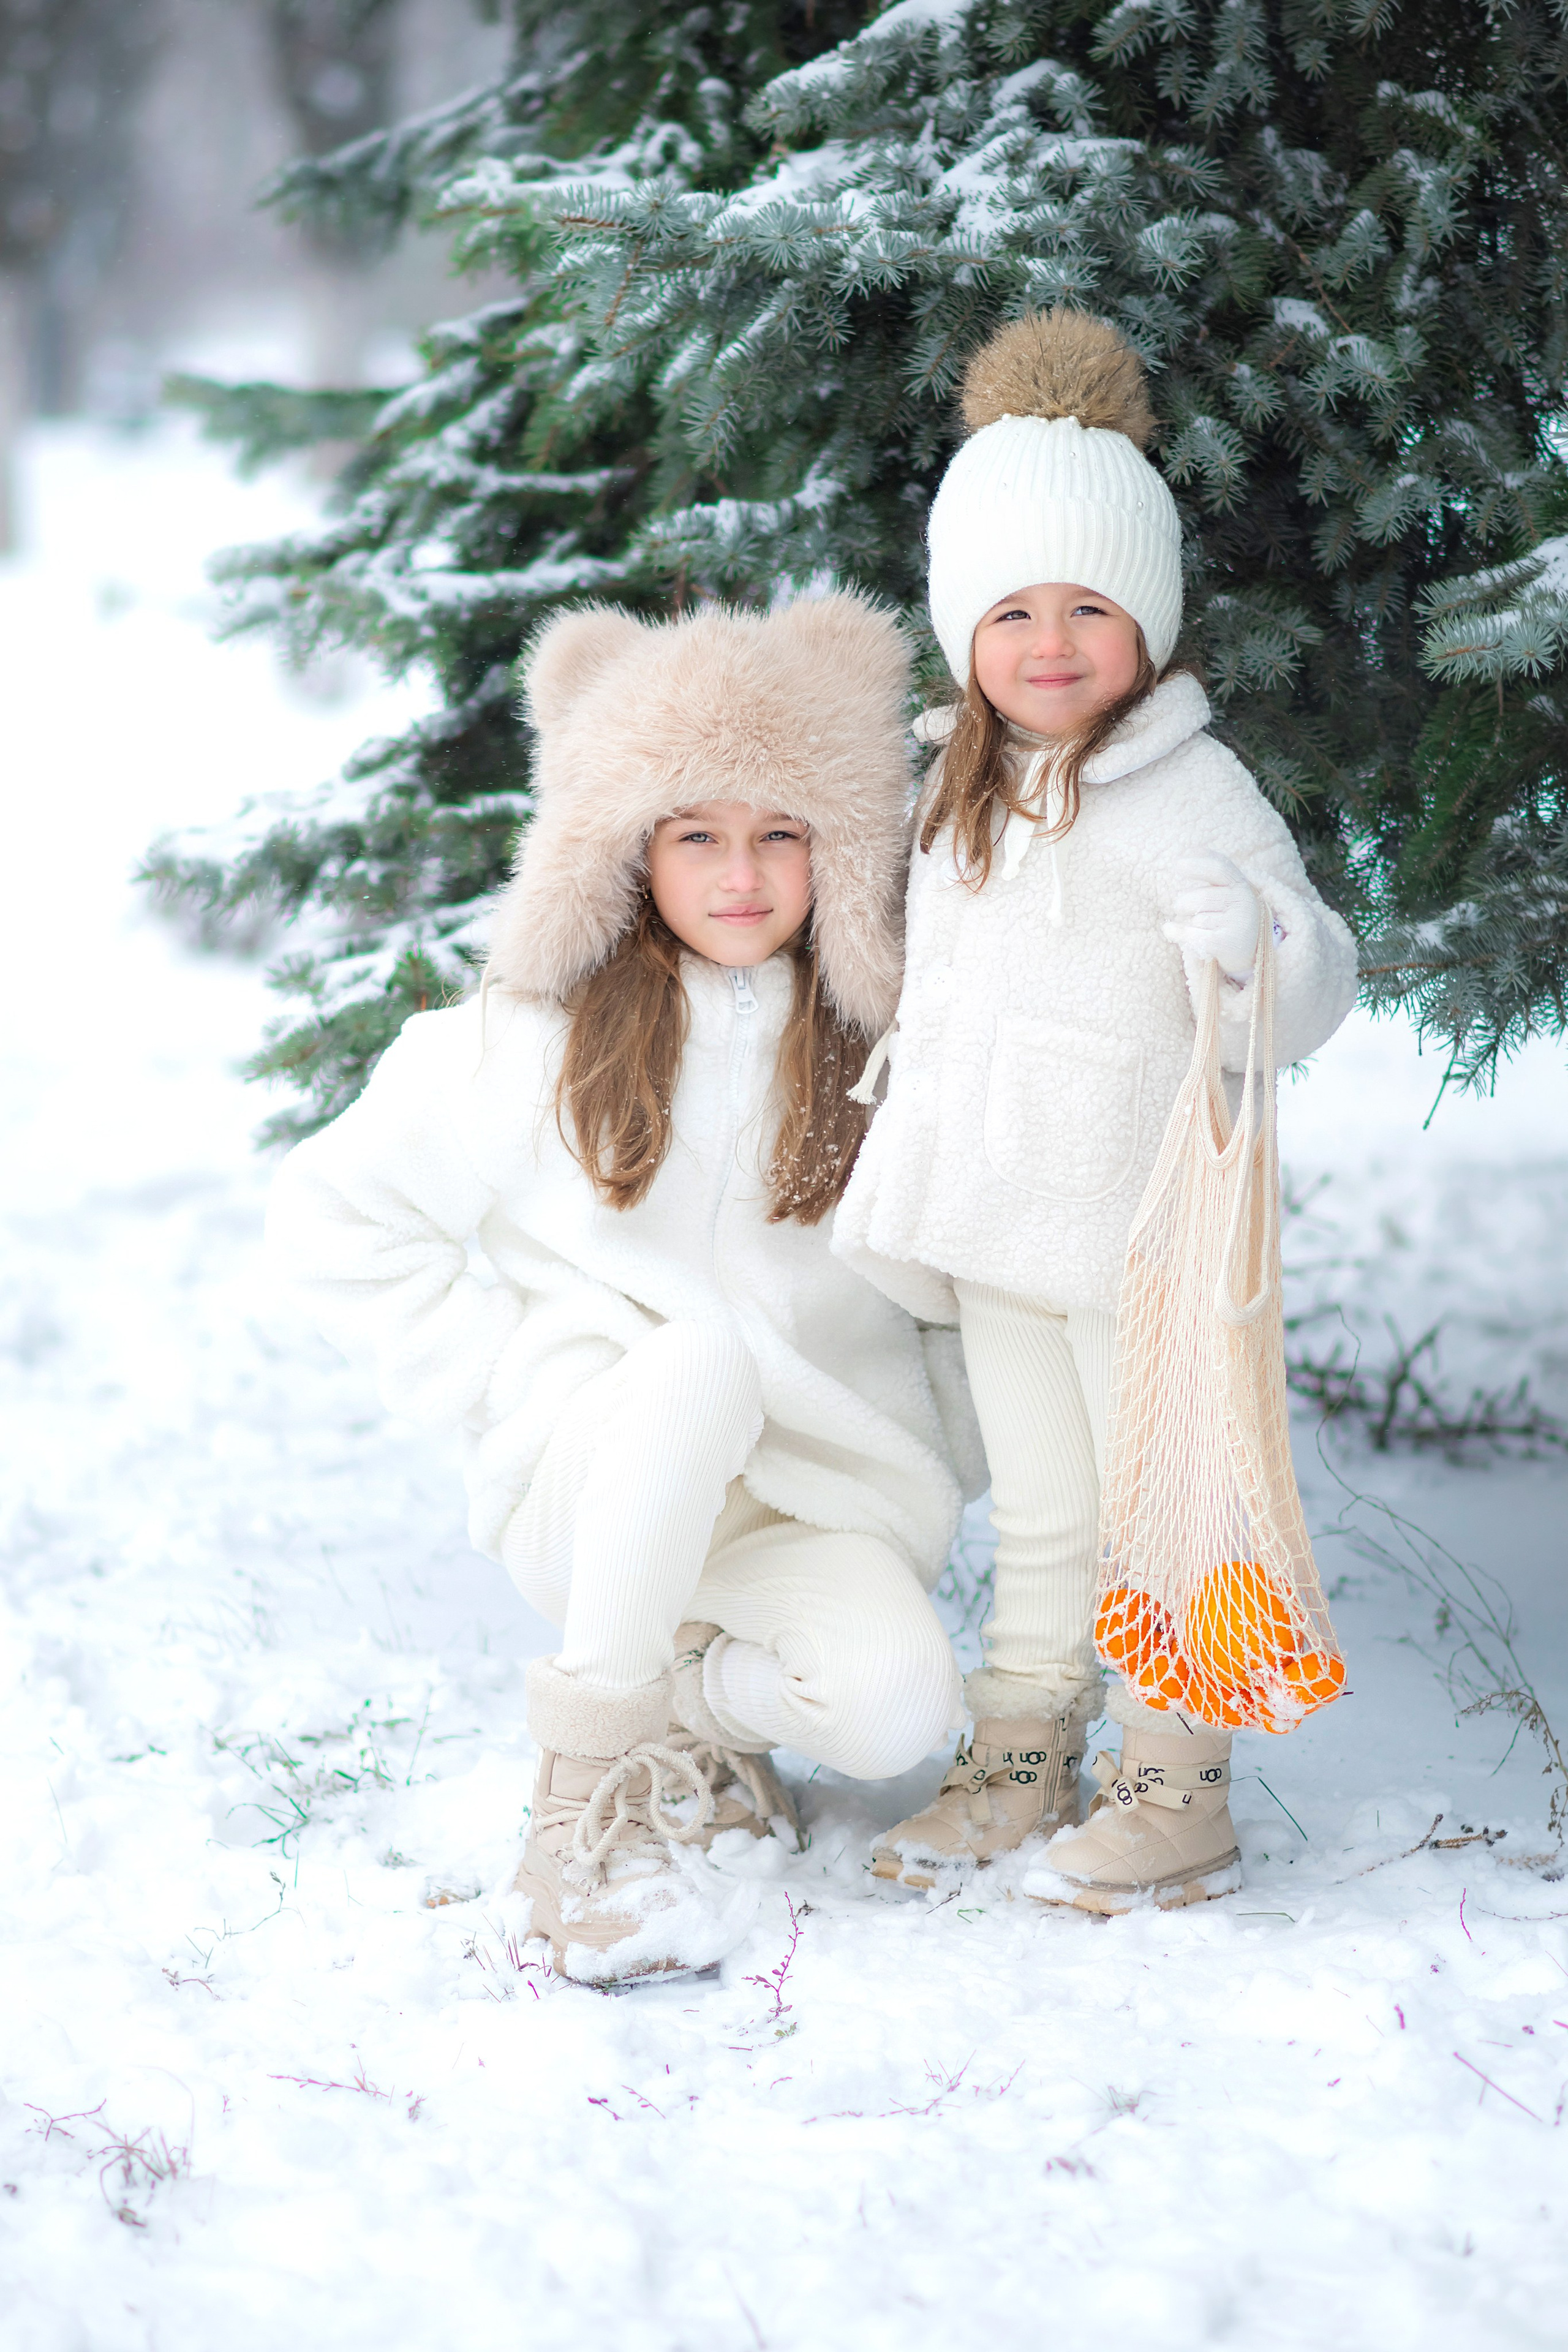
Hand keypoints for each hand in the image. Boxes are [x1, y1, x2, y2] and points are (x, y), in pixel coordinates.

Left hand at [1162, 850, 1259, 976]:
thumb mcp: (1225, 889)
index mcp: (1240, 884)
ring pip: (1196, 918)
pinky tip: (1169, 930)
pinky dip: (1177, 932)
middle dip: (1183, 903)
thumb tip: (1193, 848)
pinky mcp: (1227, 944)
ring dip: (1188, 921)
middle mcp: (1242, 902)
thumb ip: (1211, 870)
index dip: (1198, 866)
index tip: (1178, 865)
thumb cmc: (1226, 914)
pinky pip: (1192, 935)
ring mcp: (1237, 923)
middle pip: (1199, 897)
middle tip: (1183, 907)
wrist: (1247, 949)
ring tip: (1198, 925)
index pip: (1220, 868)